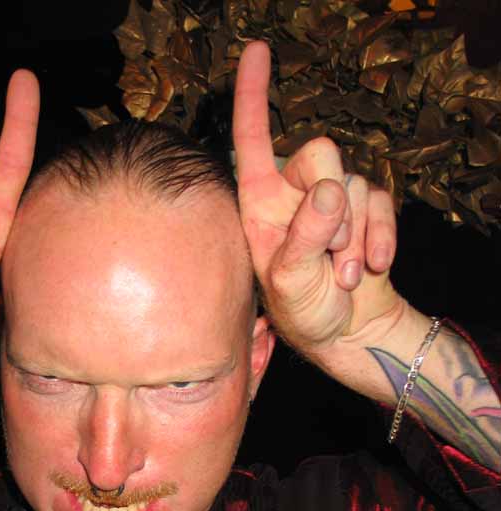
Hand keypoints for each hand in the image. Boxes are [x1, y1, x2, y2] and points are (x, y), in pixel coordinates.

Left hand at [233, 42, 400, 352]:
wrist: (345, 332)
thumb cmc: (303, 312)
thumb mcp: (291, 282)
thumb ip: (305, 237)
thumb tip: (329, 191)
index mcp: (260, 204)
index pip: (253, 140)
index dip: (253, 96)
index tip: (256, 52)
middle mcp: (294, 193)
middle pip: (321, 153)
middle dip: (333, 205)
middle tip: (333, 254)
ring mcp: (332, 199)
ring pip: (355, 183)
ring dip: (357, 237)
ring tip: (346, 277)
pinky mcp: (366, 209)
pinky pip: (382, 200)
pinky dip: (383, 236)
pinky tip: (374, 268)